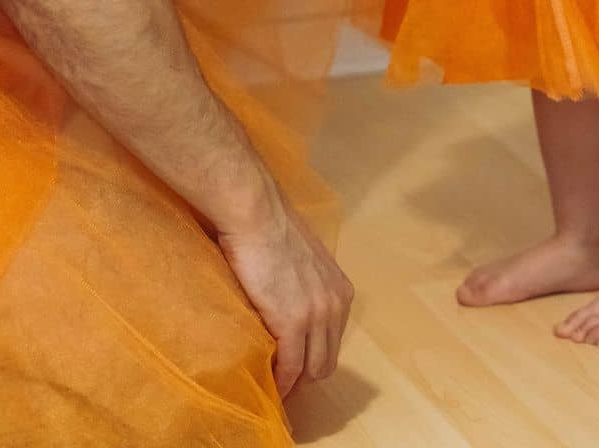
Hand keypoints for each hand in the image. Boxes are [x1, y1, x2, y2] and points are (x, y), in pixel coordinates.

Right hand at [217, 201, 353, 398]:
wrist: (256, 214)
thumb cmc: (272, 226)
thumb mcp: (305, 258)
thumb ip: (308, 283)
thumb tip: (293, 297)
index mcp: (341, 290)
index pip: (335, 339)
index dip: (316, 354)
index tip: (297, 362)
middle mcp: (336, 305)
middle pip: (328, 358)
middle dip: (308, 373)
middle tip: (285, 378)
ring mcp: (316, 317)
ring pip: (314, 368)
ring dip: (296, 381)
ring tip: (277, 385)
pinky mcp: (292, 325)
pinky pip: (291, 367)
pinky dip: (282, 381)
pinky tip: (271, 384)